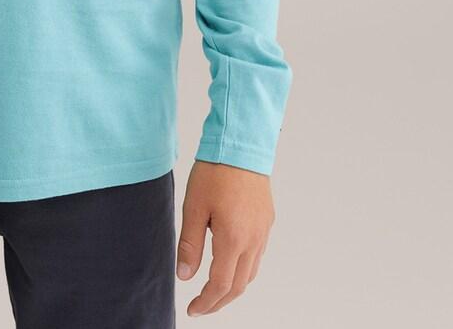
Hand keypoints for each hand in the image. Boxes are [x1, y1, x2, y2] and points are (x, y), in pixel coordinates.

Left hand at [176, 159, 274, 316]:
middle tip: (202, 306)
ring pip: (251, 273)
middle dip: (219, 301)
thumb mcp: (194, 207)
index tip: (192, 309)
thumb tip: (184, 276)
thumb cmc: (215, 172)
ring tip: (214, 290)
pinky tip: (230, 262)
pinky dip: (244, 269)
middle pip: (239, 286)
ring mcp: (263, 231)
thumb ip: (190, 244)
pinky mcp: (267, 221)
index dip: (206, 302)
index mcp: (233, 239)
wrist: (240, 144)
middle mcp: (253, 240)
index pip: (220, 285)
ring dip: (233, 287)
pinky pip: (258, 255)